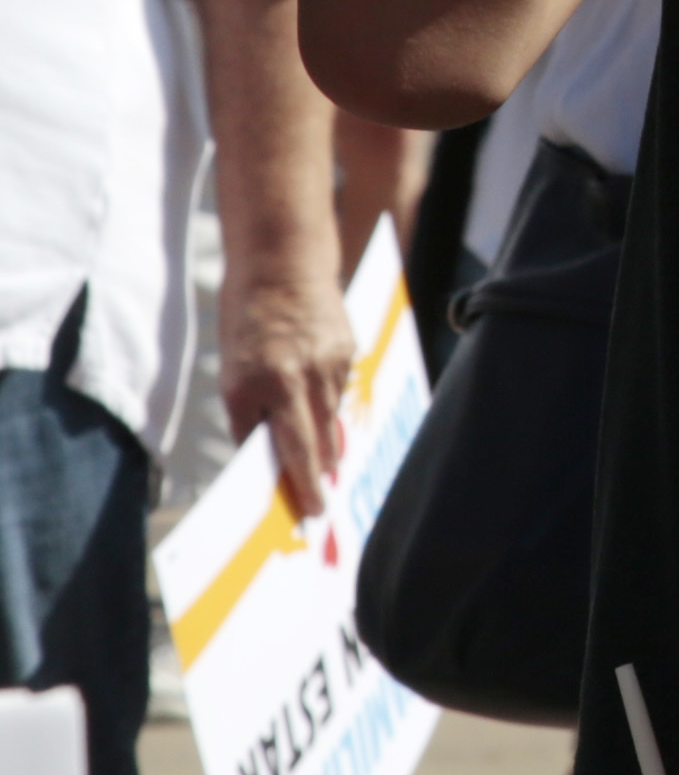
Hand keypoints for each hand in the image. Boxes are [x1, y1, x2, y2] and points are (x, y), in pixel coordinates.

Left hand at [219, 260, 350, 519]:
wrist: (283, 264)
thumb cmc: (247, 318)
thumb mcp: (232, 371)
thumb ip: (248, 412)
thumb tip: (263, 450)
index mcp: (271, 383)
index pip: (294, 448)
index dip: (305, 483)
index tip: (313, 511)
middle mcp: (306, 377)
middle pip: (323, 440)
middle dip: (322, 474)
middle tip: (323, 503)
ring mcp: (334, 363)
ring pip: (334, 417)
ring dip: (328, 442)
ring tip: (326, 465)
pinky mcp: (350, 350)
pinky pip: (340, 390)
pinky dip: (329, 404)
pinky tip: (321, 404)